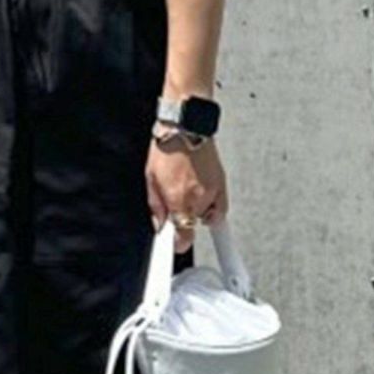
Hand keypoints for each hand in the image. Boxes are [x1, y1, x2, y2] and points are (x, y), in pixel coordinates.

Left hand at [144, 135, 228, 253]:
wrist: (186, 127)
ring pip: (207, 217)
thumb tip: (160, 225)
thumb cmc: (167, 148)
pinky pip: (221, 207)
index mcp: (178, 200)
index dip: (178, 244)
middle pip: (194, 226)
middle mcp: (198, 199)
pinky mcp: (222, 183)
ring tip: (186, 193)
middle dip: (183, 221)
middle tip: (174, 205)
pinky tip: (202, 196)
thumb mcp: (150, 179)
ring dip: (197, 212)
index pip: (184, 237)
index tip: (174, 245)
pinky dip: (213, 207)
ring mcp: (213, 192)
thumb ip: (156, 206)